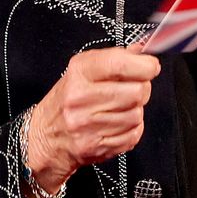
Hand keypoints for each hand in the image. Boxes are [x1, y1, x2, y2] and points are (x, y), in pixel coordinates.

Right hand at [23, 42, 160, 193]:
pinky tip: (116, 124)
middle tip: (132, 89)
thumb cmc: (66, 99)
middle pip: (136, 91)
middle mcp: (80, 98)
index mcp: (78, 73)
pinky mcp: (96, 146)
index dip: (145, 65)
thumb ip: (114, 59)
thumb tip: (141, 51)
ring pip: (137, 115)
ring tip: (119, 109)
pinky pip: (133, 135)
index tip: (150, 66)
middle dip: (141, 89)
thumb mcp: (83, 71)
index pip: (120, 64)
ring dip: (135, 111)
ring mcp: (87, 125)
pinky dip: (131, 130)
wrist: (45, 136)